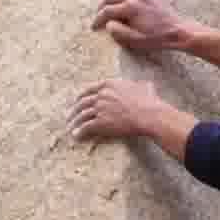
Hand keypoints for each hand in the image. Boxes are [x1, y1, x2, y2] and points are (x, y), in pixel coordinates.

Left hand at [70, 79, 193, 152]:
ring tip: (71, 127)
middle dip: (74, 109)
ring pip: (82, 115)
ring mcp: (100, 108)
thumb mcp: (144, 87)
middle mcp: (101, 95)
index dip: (81, 95)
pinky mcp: (101, 122)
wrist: (149, 115)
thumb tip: (146, 84)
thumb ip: (140, 85)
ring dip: (75, 122)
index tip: (77, 100)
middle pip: (82, 102)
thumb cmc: (150, 102)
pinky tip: (76, 135)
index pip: (90, 89)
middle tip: (70, 115)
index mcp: (109, 85)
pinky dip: (80, 131)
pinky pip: (86, 127)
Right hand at [93, 0, 203, 55]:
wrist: (178, 31)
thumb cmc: (158, 39)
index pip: (107, 11)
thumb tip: (108, 24)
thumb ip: (119, 33)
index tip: (94, 27)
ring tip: (108, 4)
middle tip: (100, 17)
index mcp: (130, 9)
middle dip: (101, 7)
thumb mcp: (137, 41)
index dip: (98, 20)